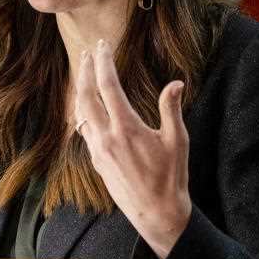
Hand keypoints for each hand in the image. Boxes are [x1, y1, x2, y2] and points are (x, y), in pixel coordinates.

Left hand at [74, 39, 191, 258]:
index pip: (108, 86)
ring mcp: (98, 150)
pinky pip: (84, 128)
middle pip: (86, 95)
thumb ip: (171, 109)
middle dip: (86, 70)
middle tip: (89, 52)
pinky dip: (84, 110)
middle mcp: (107, 137)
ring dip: (82, 89)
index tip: (103, 45)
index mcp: (127, 128)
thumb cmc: (171, 177)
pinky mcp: (95, 160)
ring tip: (85, 72)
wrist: (156, 213)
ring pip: (81, 112)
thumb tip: (176, 83)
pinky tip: (88, 104)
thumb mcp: (177, 141)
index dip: (104, 62)